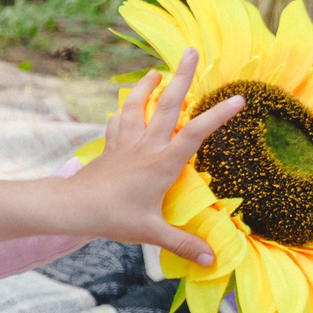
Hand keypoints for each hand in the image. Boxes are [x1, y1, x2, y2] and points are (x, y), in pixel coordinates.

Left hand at [67, 48, 241, 266]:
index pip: (196, 134)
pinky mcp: (111, 146)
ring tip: (156, 70)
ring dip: (147, 85)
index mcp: (162, 163)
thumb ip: (182, 243)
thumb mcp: (150, 232)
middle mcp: (146, 146)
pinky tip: (126, 103)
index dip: (217, 116)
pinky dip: (125, 108)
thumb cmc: (113, 217)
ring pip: (137, 105)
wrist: (72, 207)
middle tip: (191, 52)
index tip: (239, 99)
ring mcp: (126, 143)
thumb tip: (212, 259)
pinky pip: (119, 120)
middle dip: (181, 77)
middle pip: (167, 104)